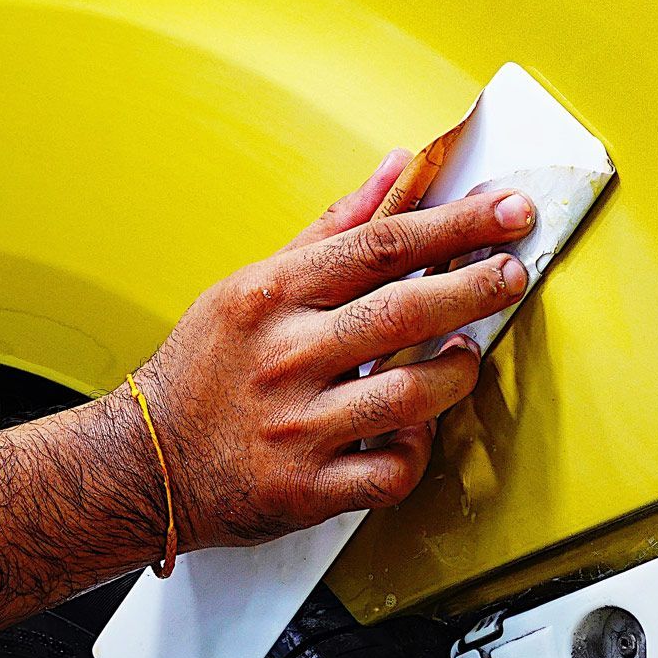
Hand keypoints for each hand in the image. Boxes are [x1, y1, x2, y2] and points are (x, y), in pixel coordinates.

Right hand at [132, 151, 533, 549]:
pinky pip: (390, 472)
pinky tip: (419, 430)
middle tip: (515, 271)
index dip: (456, 224)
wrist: (142, 463)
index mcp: (272, 295)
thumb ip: (335, 227)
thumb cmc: (206, 367)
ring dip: (456, 372)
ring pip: (409, 395)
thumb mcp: (256, 281)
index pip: (381, 245)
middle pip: (404, 311)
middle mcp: (285, 356)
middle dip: (475, 286)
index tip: (508, 210)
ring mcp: (295, 427)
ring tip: (467, 354)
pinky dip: (418, 451)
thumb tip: (399, 167)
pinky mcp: (306, 490)